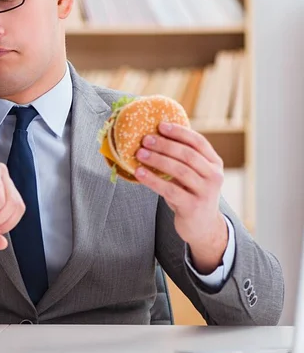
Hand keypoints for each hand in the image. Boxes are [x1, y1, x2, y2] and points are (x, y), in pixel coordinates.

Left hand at [133, 122, 227, 273]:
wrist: (203, 227)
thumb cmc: (191, 194)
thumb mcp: (193, 175)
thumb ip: (182, 159)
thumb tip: (154, 136)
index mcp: (214, 163)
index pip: (198, 142)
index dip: (179, 132)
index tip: (160, 125)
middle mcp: (214, 176)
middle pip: (188, 155)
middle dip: (164, 145)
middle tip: (145, 139)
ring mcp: (205, 192)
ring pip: (179, 171)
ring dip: (157, 160)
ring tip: (139, 154)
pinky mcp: (193, 206)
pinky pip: (170, 190)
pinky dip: (153, 180)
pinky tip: (139, 173)